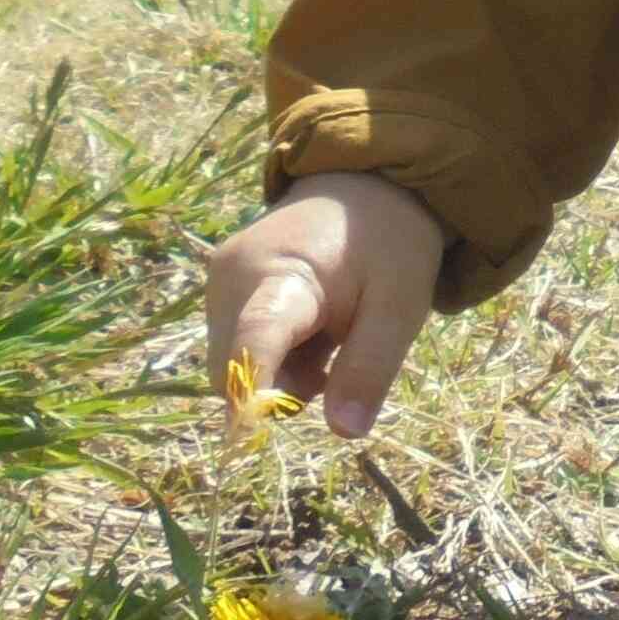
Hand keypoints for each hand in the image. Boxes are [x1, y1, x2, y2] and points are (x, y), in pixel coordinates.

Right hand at [203, 173, 449, 438]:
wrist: (365, 186)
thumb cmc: (388, 242)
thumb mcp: (399, 305)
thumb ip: (370, 367)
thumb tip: (345, 431)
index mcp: (281, 275)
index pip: (256, 339)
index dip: (253, 391)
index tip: (250, 433)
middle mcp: (231, 278)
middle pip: (234, 371)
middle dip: (281, 389)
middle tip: (339, 357)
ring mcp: (219, 283)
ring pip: (233, 368)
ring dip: (281, 374)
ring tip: (329, 334)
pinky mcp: (220, 289)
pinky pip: (237, 348)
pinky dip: (274, 357)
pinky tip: (310, 329)